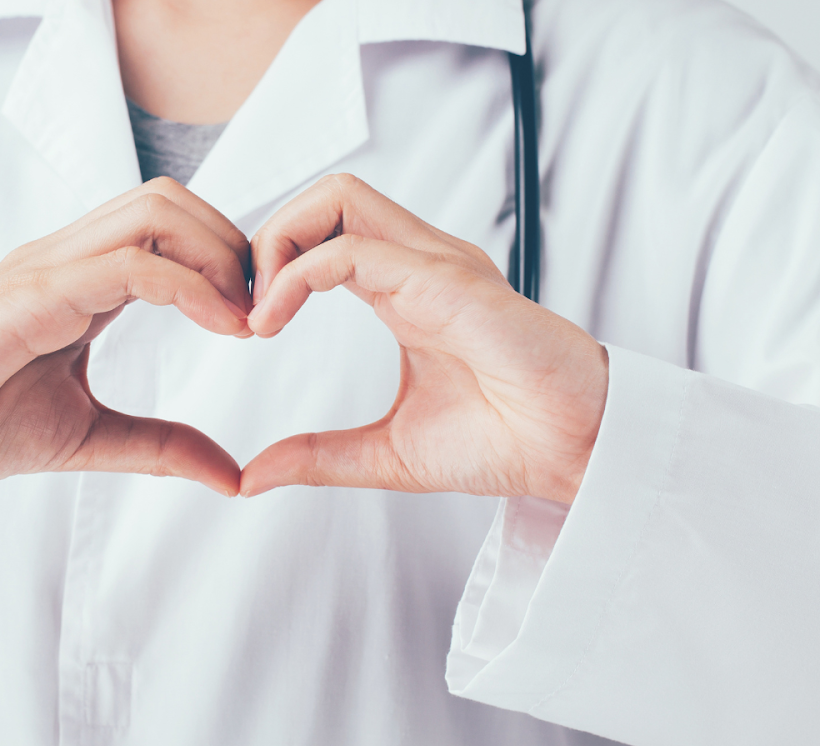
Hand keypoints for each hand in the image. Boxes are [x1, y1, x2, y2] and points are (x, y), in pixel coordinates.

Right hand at [0, 178, 253, 527]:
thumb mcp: (90, 438)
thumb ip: (161, 447)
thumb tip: (231, 475)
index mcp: (78, 282)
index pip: (167, 230)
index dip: (225, 264)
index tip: (259, 323)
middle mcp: (64, 260)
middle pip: (169, 200)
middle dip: (232, 244)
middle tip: (264, 310)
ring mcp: (46, 267)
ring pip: (154, 212)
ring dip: (218, 255)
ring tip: (246, 317)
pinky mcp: (31, 292)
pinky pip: (128, 264)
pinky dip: (189, 286)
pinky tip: (220, 326)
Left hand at [240, 174, 608, 503]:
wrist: (577, 453)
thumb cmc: (507, 442)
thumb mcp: (387, 454)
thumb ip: (320, 457)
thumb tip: (253, 476)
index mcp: (407, 290)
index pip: (326, 234)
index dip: (272, 266)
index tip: (245, 328)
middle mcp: (420, 264)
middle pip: (327, 196)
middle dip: (267, 238)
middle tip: (242, 310)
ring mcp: (436, 265)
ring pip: (338, 198)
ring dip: (279, 243)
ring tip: (256, 313)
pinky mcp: (447, 282)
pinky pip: (354, 249)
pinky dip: (298, 274)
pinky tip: (273, 321)